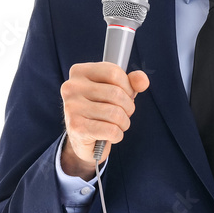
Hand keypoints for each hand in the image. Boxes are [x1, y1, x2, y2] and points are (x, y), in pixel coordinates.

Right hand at [60, 63, 149, 178]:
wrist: (82, 140)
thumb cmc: (100, 111)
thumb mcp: (116, 91)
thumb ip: (131, 82)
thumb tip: (142, 80)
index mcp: (79, 72)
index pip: (114, 72)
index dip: (128, 86)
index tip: (125, 96)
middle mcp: (71, 87)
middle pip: (116, 93)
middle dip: (128, 107)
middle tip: (122, 114)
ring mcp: (72, 107)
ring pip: (115, 113)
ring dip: (124, 123)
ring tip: (116, 125)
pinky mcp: (76, 128)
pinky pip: (111, 130)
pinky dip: (117, 135)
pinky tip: (109, 136)